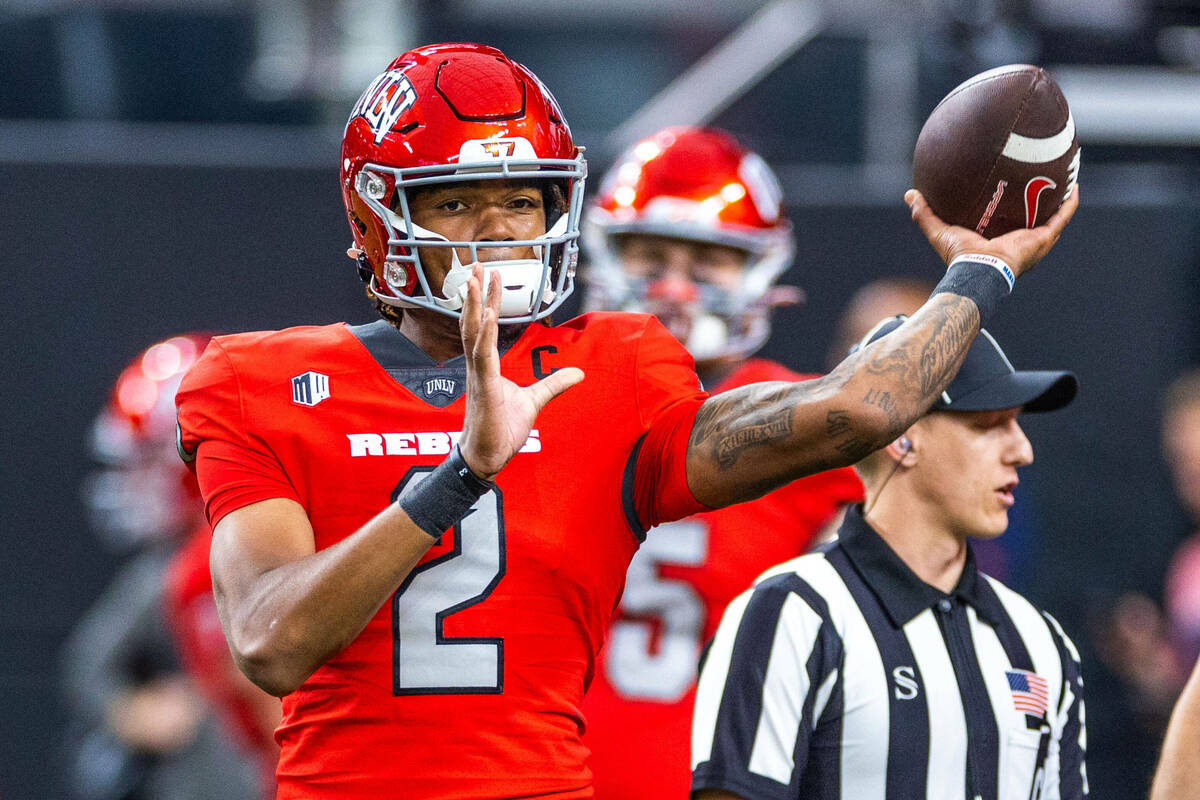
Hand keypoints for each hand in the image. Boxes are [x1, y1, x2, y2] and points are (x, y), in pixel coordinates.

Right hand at [457, 265, 583, 479]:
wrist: (487, 457)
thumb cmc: (502, 429)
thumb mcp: (535, 401)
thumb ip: (553, 384)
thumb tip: (578, 372)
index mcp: (486, 365)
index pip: (486, 326)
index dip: (490, 301)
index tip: (492, 277)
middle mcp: (478, 365)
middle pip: (475, 322)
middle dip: (478, 294)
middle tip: (478, 265)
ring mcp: (478, 375)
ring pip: (474, 333)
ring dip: (476, 305)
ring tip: (477, 280)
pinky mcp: (482, 387)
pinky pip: (482, 355)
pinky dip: (485, 334)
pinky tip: (488, 315)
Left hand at [906, 186, 1078, 277]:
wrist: (978, 269)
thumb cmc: (960, 257)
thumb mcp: (941, 230)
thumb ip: (925, 214)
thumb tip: (910, 194)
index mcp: (999, 242)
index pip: (1008, 225)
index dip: (1012, 210)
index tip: (1012, 193)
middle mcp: (1020, 243)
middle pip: (1034, 221)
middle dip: (1040, 204)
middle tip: (1043, 182)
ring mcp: (1035, 242)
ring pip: (1053, 219)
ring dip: (1060, 201)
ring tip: (1065, 181)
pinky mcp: (1043, 238)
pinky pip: (1061, 218)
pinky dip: (1069, 204)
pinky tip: (1074, 187)